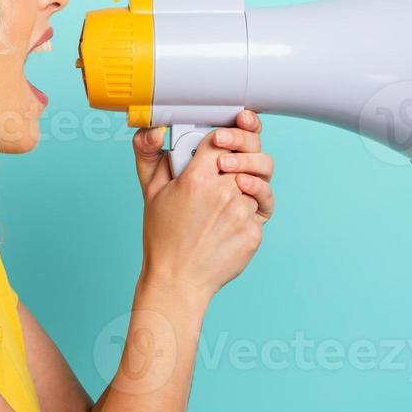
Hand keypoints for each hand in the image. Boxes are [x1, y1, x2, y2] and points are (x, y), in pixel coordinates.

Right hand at [132, 111, 274, 298]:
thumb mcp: (151, 193)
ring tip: (235, 187)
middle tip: (235, 159)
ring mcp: (242, 213)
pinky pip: (261, 209)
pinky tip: (232, 216)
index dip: (224, 135)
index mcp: (196, 179)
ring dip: (250, 181)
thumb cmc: (163, 238)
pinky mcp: (255, 231)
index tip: (221, 140)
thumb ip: (149, 155)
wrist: (178, 280)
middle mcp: (223, 193)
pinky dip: (251, 208)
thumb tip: (153, 131)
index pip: (220, 139)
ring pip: (260, 181)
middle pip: (251, 154)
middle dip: (246, 150)